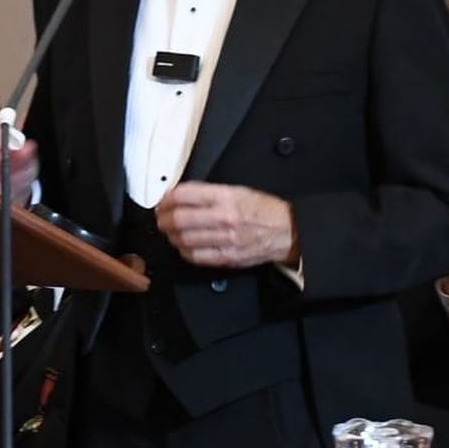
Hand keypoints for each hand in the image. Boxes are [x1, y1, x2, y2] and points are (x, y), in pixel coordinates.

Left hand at [156, 182, 298, 269]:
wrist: (287, 231)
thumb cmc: (264, 210)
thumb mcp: (238, 190)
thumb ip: (209, 193)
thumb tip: (182, 196)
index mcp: (226, 197)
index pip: (185, 195)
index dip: (168, 198)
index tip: (164, 201)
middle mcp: (224, 218)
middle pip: (180, 219)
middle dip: (164, 218)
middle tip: (161, 217)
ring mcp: (225, 240)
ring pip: (184, 239)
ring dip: (171, 235)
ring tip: (170, 231)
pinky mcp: (226, 258)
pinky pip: (196, 256)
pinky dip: (184, 251)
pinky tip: (183, 245)